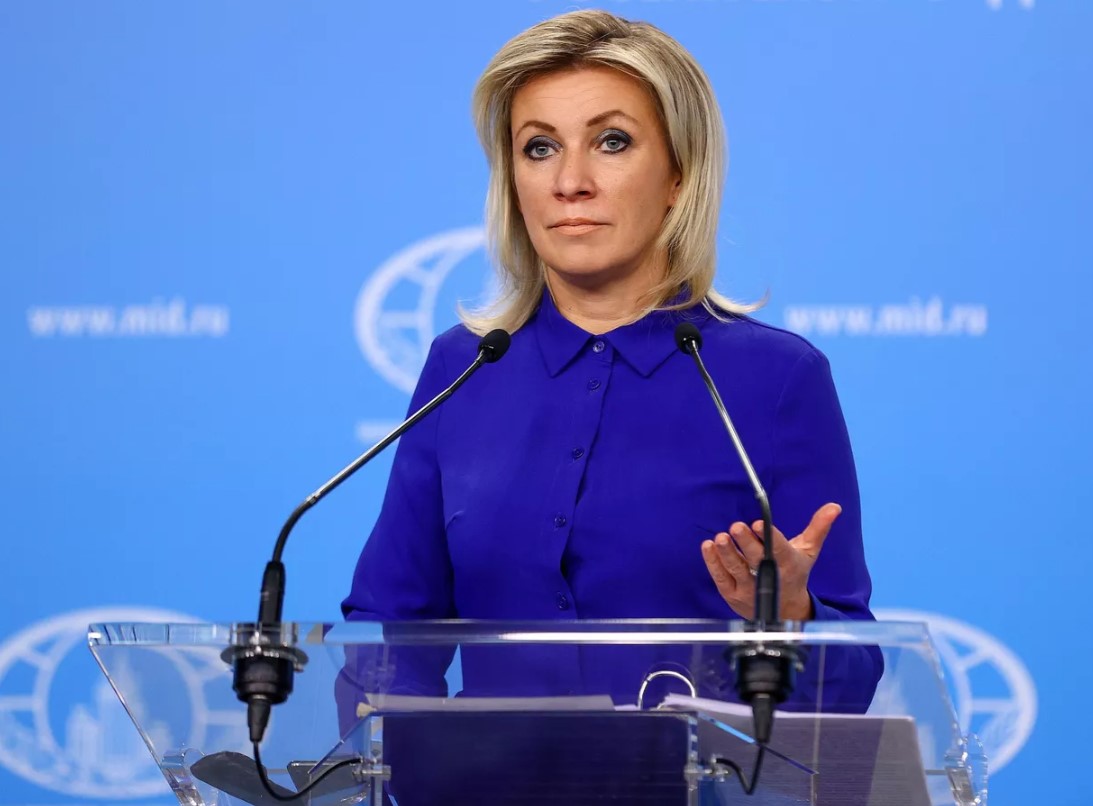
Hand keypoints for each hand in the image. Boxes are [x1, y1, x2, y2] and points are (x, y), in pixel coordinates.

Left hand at [700, 503, 841, 620]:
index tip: (757, 523)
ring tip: (720, 538)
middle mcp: (768, 578)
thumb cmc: (794, 573)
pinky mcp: (732, 594)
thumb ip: (818, 528)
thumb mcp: (808, 551)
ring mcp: (748, 589)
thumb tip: (834, 506)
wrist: (784, 612)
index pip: (778, 550)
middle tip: (736, 526)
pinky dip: (713, 563)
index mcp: (788, 564)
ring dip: (727, 553)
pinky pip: (721, 578)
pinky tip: (708, 546)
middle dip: (746, 543)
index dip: (768, 537)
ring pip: (736, 570)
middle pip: (755, 560)